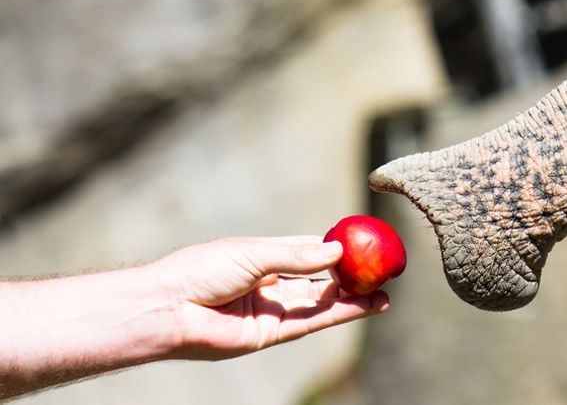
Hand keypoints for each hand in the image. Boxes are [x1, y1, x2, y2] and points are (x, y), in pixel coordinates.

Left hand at [148, 236, 388, 359]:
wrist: (170, 308)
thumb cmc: (202, 270)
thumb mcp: (254, 254)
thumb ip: (297, 256)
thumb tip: (337, 253)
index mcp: (265, 256)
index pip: (309, 250)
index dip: (336, 249)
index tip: (365, 244)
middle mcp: (272, 283)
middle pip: (320, 280)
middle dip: (351, 278)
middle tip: (382, 272)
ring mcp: (274, 309)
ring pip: (321, 303)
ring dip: (353, 299)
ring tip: (385, 293)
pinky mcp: (273, 333)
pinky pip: (313, 322)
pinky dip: (340, 314)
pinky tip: (364, 306)